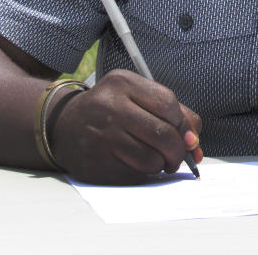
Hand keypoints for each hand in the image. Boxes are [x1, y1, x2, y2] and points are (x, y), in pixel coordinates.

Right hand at [49, 69, 202, 183]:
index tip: (188, 137)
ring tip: (160, 161)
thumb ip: (171, 112)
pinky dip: (145, 173)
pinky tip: (139, 165)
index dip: (184, 124)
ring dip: (163, 164)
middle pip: (163, 134)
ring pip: (151, 158)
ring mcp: (101, 136)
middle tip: (178, 157)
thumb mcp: (135, 96)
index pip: (168, 104)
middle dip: (179, 150)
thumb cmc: (110, 110)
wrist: (63, 126)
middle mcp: (109, 107)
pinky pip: (135, 174)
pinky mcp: (96, 162)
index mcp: (122, 83)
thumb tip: (194, 143)